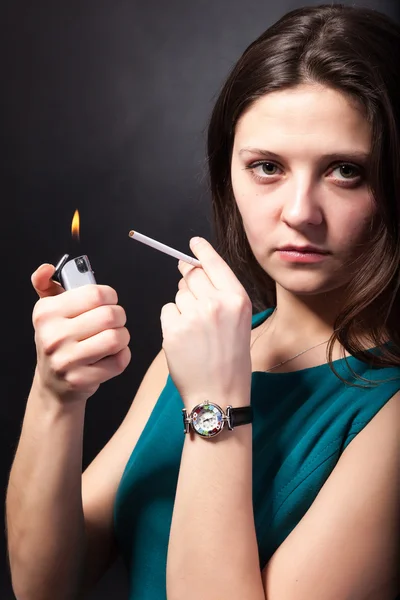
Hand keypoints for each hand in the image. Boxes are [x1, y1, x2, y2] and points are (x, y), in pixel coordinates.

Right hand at [31, 263, 130, 404]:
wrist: (54, 382)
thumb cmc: (59, 339)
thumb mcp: (49, 310)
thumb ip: (47, 284)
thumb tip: (47, 269)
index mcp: (47, 312)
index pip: (95, 294)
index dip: (110, 296)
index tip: (108, 301)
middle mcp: (53, 335)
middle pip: (110, 315)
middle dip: (120, 316)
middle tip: (114, 321)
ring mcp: (66, 360)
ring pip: (116, 338)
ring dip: (122, 336)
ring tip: (114, 337)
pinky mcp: (81, 379)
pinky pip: (119, 361)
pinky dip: (122, 356)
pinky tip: (111, 355)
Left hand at [160, 238, 252, 406]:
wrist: (219, 394)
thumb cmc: (231, 360)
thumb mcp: (238, 321)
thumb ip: (220, 294)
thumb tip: (190, 271)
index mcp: (237, 299)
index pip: (214, 263)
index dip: (201, 251)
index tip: (193, 243)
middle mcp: (215, 303)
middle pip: (191, 275)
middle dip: (188, 280)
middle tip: (192, 295)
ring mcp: (193, 316)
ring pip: (178, 294)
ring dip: (182, 306)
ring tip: (196, 330)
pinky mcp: (173, 329)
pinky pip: (167, 310)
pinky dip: (172, 320)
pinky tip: (184, 338)